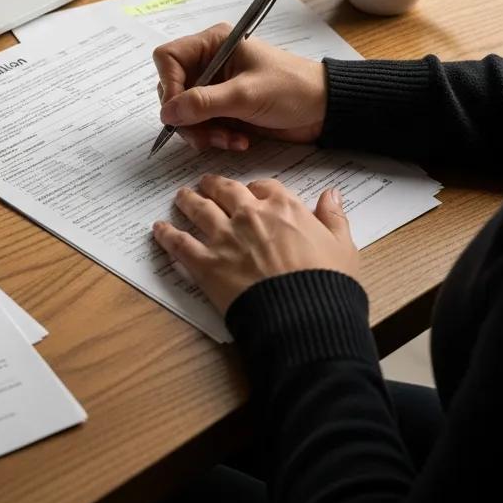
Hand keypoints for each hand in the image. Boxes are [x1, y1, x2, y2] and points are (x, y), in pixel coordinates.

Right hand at [152, 24, 326, 150]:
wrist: (324, 110)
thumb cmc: (291, 89)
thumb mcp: (245, 95)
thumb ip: (203, 103)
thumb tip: (166, 112)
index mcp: (213, 44)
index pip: (168, 58)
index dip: (168, 85)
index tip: (178, 112)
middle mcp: (210, 62)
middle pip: (173, 89)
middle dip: (187, 116)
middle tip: (206, 134)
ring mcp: (216, 87)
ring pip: (185, 112)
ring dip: (203, 132)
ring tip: (230, 140)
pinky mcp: (224, 108)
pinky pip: (202, 125)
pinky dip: (215, 137)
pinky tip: (239, 141)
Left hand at [153, 175, 358, 314]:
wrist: (304, 319)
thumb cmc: (327, 286)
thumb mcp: (343, 247)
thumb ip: (334, 217)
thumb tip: (332, 194)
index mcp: (283, 207)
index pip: (263, 186)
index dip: (255, 189)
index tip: (251, 194)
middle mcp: (249, 215)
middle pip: (224, 190)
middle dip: (213, 185)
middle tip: (205, 184)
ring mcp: (224, 237)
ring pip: (198, 208)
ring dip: (188, 200)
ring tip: (181, 196)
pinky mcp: (206, 264)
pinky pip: (179, 243)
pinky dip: (167, 234)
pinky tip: (159, 229)